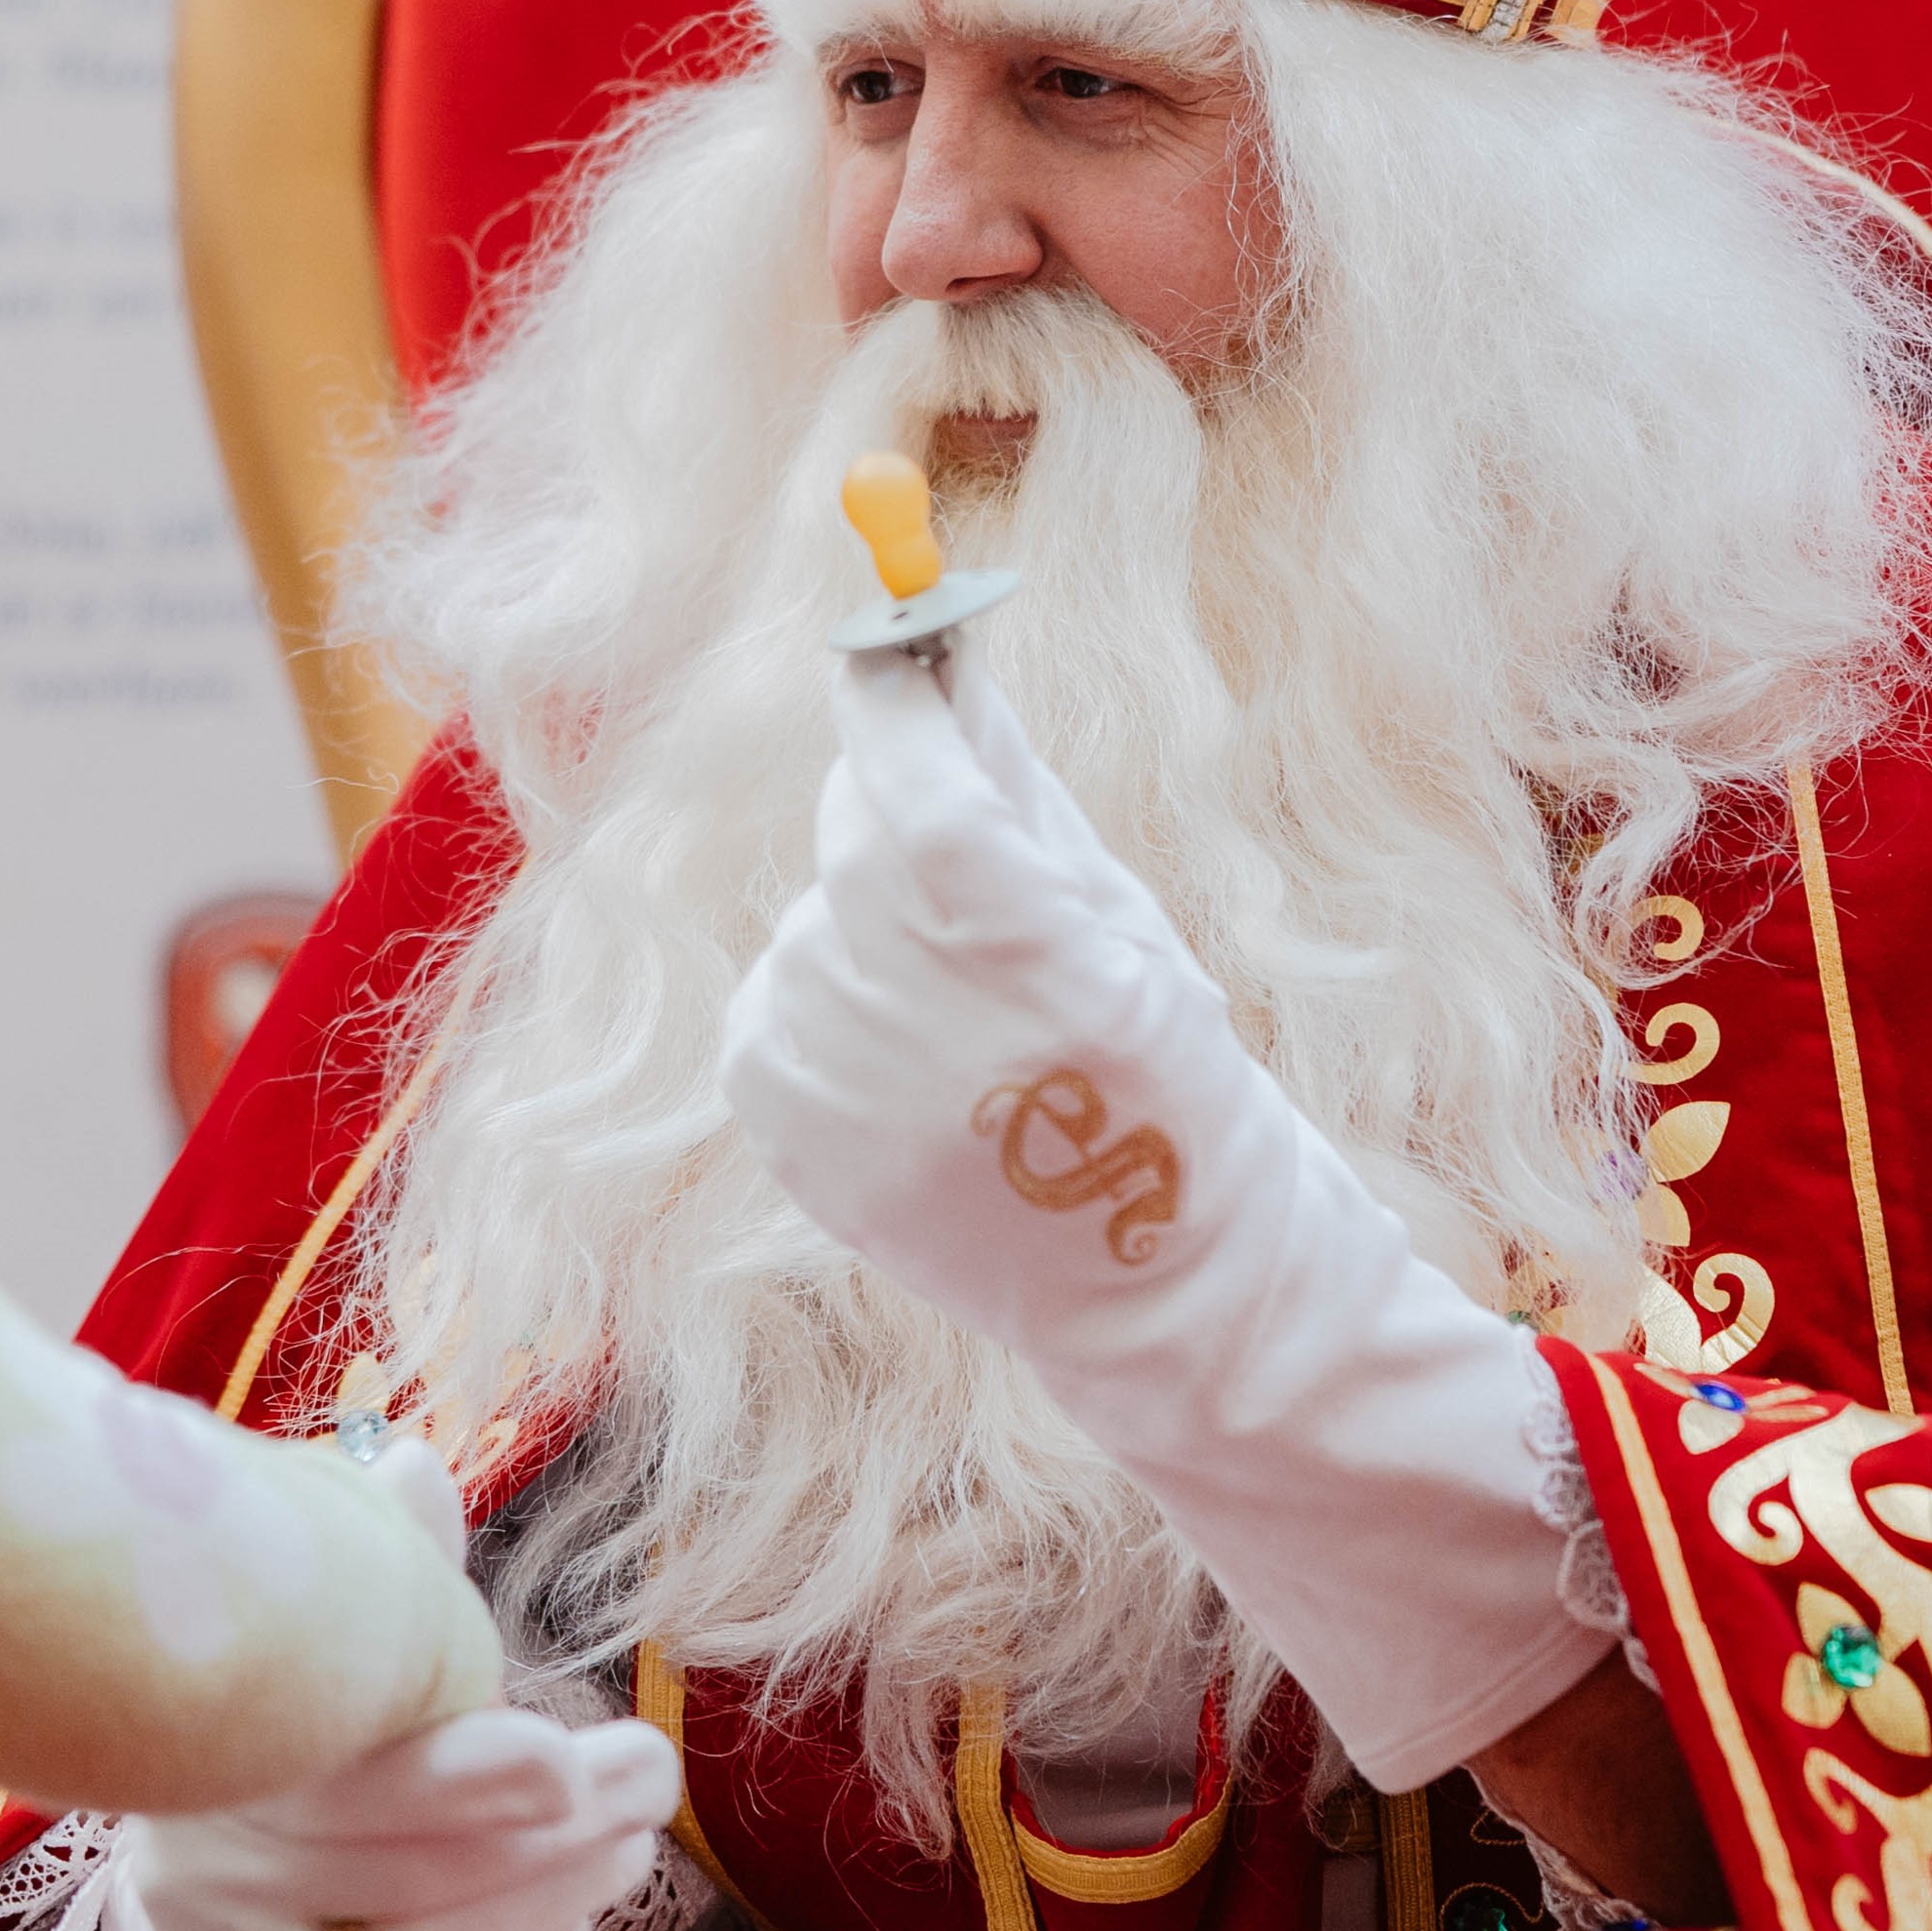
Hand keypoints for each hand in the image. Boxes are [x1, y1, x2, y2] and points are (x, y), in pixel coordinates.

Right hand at [127, 1439, 679, 1930]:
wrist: (172, 1786)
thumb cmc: (286, 1680)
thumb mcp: (318, 1604)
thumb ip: (380, 1558)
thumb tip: (415, 1465)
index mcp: (231, 1760)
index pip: (363, 1789)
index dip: (472, 1782)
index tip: (568, 1757)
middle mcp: (218, 1886)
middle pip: (421, 1896)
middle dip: (564, 1839)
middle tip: (646, 1777)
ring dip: (557, 1912)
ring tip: (624, 1844)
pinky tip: (562, 1921)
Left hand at [715, 654, 1610, 1794]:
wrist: (1151, 1289)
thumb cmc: (1160, 1075)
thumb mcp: (1116, 914)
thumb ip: (1012, 784)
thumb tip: (940, 660)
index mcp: (994, 921)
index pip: (900, 751)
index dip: (892, 687)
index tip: (888, 641)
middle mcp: (888, 981)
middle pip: (857, 824)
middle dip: (910, 826)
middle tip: (987, 899)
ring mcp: (820, 1056)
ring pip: (820, 916)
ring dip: (879, 934)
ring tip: (975, 1031)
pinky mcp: (771, 1111)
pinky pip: (783, 999)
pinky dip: (837, 1009)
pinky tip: (921, 1076)